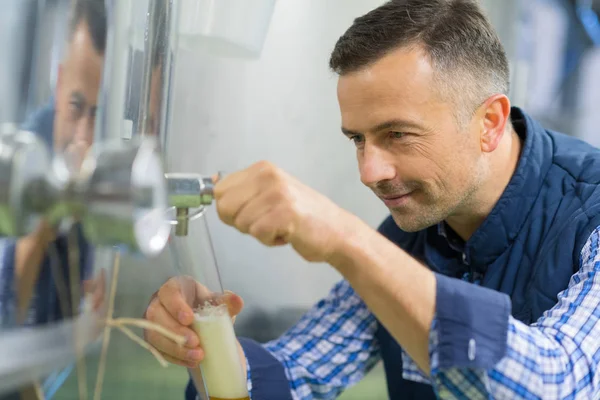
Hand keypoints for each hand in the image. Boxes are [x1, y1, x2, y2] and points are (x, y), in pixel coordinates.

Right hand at [143, 276, 243, 367]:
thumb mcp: (216, 301)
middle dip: (175, 331)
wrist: (200, 321)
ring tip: (197, 356)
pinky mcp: (154, 339)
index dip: (176, 306)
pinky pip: (159, 351)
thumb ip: (226, 301)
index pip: (169, 293)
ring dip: (175, 349)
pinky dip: (176, 358)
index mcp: (174, 287)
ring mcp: (153, 322)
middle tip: (195, 342)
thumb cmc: (205, 305)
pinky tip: (191, 362)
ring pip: (155, 336)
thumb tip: (237, 301)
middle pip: (157, 316)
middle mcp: (158, 303)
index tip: (189, 319)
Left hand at [214, 161, 360, 262]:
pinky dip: (271, 240)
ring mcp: (277, 193)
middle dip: (242, 223)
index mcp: (262, 169)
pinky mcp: (285, 213)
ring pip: (241, 223)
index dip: (232, 210)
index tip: (254, 213)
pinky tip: (288, 233)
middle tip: (268, 221)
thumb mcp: (269, 193)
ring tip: (282, 225)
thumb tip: (210, 185)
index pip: (220, 191)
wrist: (337, 231)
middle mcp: (268, 175)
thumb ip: (242, 191)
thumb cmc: (302, 216)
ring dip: (260, 233)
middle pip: (225, 208)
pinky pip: (258, 233)